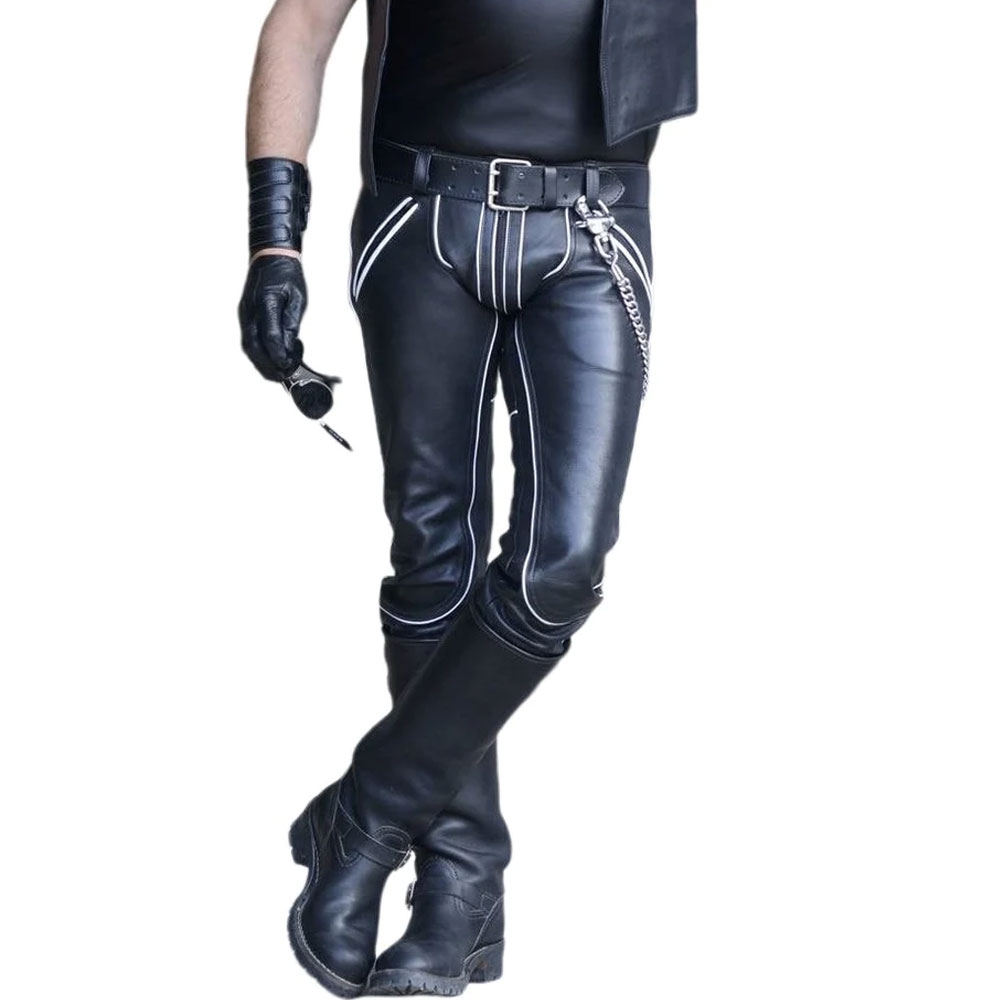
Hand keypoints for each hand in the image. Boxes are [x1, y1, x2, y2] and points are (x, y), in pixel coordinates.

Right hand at [239, 252, 307, 380]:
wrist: (269, 254)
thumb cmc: (287, 274)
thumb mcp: (298, 298)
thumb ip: (292, 323)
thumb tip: (289, 347)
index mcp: (266, 302)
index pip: (270, 337)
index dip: (280, 355)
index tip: (289, 365)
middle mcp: (250, 310)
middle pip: (253, 347)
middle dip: (268, 366)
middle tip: (283, 376)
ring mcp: (244, 314)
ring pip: (248, 347)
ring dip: (261, 363)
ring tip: (278, 372)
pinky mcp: (244, 316)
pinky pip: (248, 340)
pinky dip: (258, 354)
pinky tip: (271, 359)